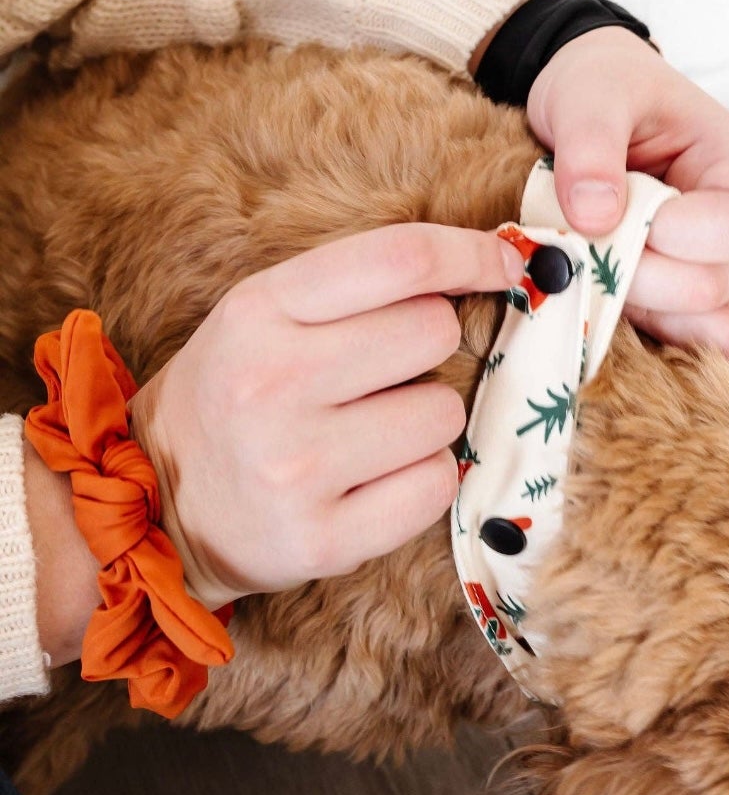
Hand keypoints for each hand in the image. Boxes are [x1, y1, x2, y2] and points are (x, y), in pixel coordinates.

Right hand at [128, 224, 522, 607]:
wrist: (157, 505)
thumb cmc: (235, 396)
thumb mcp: (264, 316)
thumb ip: (359, 286)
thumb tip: (493, 259)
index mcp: (259, 310)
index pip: (398, 260)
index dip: (470, 254)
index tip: (506, 263)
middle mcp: (272, 383)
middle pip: (434, 332)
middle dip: (430, 349)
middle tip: (385, 374)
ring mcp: (296, 466)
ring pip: (443, 414)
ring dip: (426, 421)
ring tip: (369, 434)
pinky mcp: (323, 539)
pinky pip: (435, 488)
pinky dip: (422, 482)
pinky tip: (374, 481)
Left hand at [526, 27, 728, 361]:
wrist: (587, 103)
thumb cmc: (602, 87)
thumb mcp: (589, 94)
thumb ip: (590, 147)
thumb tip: (596, 217)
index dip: (668, 237)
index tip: (607, 214)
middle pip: (718, 292)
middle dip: (641, 281)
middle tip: (584, 248)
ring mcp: (717, 271)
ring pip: (713, 333)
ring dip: (644, 318)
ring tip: (593, 275)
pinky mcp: (683, 302)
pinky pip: (692, 347)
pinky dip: (652, 345)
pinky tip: (609, 323)